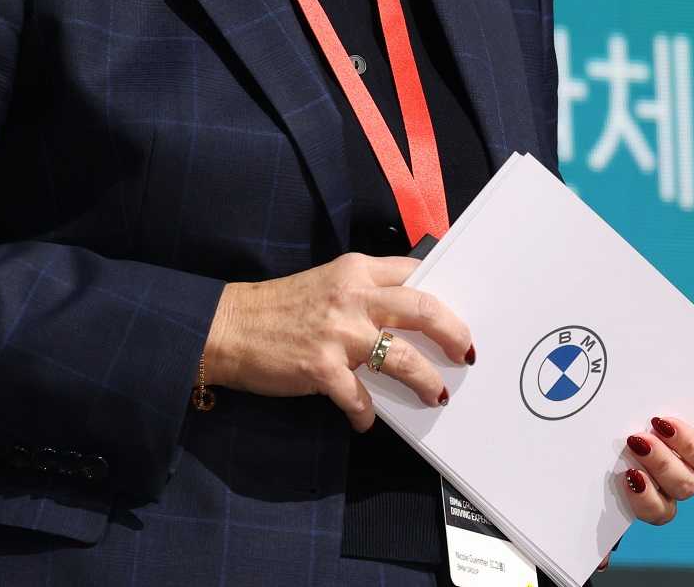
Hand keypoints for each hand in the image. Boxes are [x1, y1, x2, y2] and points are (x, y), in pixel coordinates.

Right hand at [201, 252, 475, 431]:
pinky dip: (366, 414)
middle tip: (464, 352)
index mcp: (356, 271)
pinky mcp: (321, 367)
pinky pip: (358, 397)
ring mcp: (338, 333)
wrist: (229, 327)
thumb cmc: (280, 308)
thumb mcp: (328, 283)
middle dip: (453, 333)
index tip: (458, 313)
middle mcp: (352, 296)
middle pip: (423, 310)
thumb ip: (365, 292)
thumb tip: (407, 316)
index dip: (442, 293)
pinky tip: (365, 421)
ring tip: (435, 394)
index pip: (414, 272)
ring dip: (425, 380)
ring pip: (402, 356)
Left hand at [596, 321, 693, 572]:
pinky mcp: (619, 506)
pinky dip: (609, 551)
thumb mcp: (676, 357)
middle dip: (665, 466)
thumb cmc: (651, 379)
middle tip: (636, 440)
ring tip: (624, 473)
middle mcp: (679, 471)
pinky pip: (620, 537)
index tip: (663, 420)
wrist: (604, 394)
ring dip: (647, 500)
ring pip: (663, 513)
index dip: (692, 445)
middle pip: (687, 486)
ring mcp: (651, 491)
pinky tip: (598, 555)